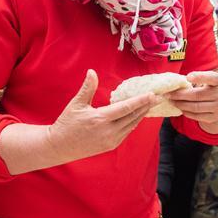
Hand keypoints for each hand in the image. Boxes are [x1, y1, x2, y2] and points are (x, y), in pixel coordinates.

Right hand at [46, 69, 160, 161]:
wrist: (60, 146)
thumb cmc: (67, 123)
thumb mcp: (76, 104)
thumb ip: (87, 88)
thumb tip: (92, 72)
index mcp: (100, 119)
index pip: (126, 108)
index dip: (140, 101)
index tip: (151, 95)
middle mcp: (108, 131)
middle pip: (133, 117)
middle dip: (146, 106)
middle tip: (157, 97)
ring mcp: (111, 140)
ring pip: (131, 125)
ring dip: (141, 115)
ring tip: (150, 105)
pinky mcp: (111, 146)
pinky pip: (126, 132)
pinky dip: (133, 123)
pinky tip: (138, 116)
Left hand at [167, 71, 217, 123]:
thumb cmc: (210, 87)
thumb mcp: (208, 80)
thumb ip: (196, 79)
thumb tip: (175, 83)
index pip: (211, 78)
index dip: (200, 77)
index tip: (187, 77)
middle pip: (197, 95)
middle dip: (180, 95)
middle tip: (169, 94)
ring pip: (195, 107)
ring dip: (181, 104)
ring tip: (172, 101)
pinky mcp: (213, 117)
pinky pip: (196, 116)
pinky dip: (186, 112)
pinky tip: (180, 108)